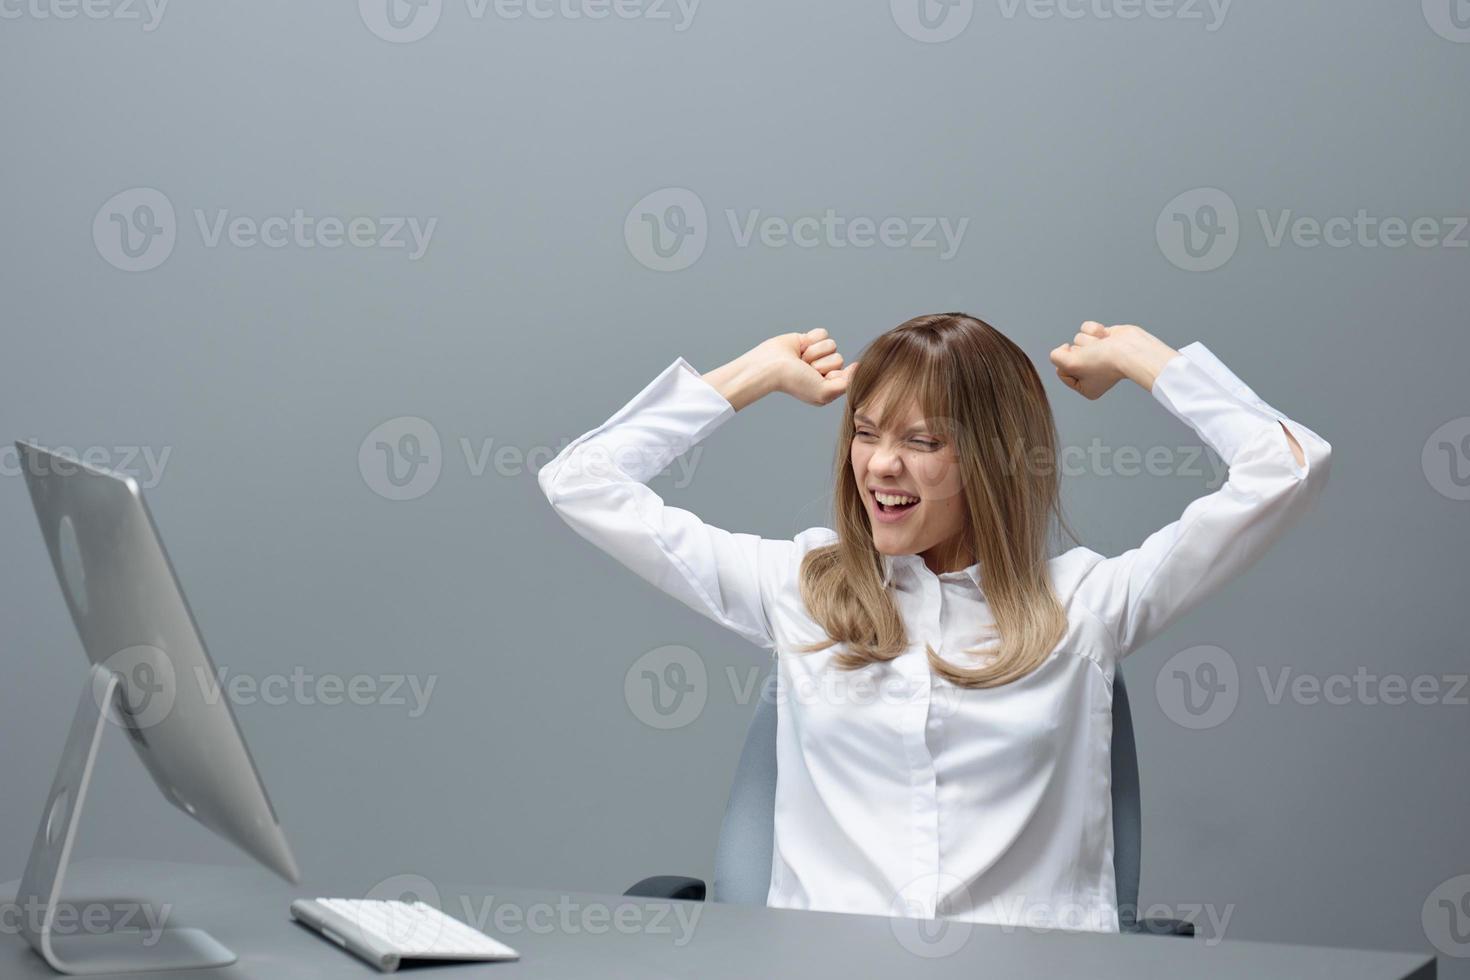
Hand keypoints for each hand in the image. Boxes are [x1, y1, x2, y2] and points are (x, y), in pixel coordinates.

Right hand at [704, 328, 857, 409]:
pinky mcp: (809, 340)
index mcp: (828, 386)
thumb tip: (858, 367)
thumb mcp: (823, 392)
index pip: (847, 374)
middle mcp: (823, 370)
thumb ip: (847, 384)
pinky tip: (799, 347)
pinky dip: (811, 339)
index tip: (818, 379)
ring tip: (800, 359)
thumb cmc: (794, 382)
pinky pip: (823, 333)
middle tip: (805, 369)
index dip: (834, 375)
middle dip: (821, 363)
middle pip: (839, 358)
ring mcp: (816, 355)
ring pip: (831, 345)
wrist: (770, 366)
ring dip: (815, 351)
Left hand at [1049, 322, 1176, 398]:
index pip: (1061, 372)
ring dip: (1090, 340)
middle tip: (1097, 355)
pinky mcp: (1103, 339)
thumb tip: (1063, 348)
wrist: (1131, 350)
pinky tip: (1106, 337)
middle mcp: (1091, 372)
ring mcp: (1098, 354)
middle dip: (1082, 350)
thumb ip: (1056, 357)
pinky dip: (1095, 330)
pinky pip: (1086, 328)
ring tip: (1104, 346)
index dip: (1066, 364)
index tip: (1080, 363)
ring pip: (1078, 339)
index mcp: (1085, 386)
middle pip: (1070, 354)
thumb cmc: (1104, 362)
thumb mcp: (1070, 364)